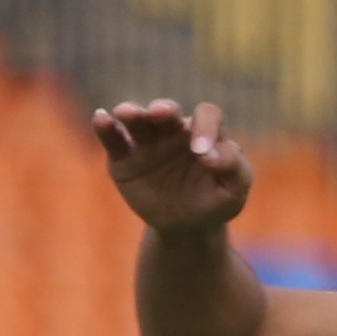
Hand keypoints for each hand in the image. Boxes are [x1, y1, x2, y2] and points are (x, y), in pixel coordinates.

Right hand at [91, 97, 251, 238]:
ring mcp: (147, 142)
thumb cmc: (215, 201)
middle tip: (160, 113)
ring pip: (137, 120)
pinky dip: (105, 127)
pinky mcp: (123, 158)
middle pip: (167, 111)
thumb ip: (233, 166)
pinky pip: (113, 139)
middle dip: (163, 109)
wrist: (187, 226)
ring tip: (126, 113)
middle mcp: (174, 131)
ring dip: (131, 112)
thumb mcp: (235, 189)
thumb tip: (209, 155)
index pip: (206, 115)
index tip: (201, 154)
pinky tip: (101, 118)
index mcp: (204, 133)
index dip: (205, 128)